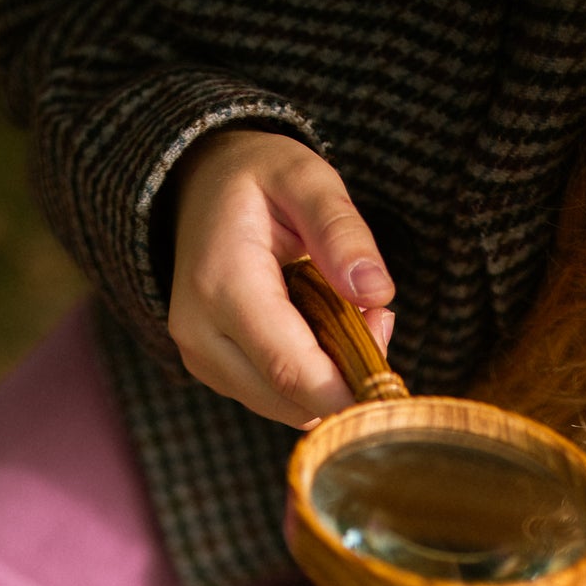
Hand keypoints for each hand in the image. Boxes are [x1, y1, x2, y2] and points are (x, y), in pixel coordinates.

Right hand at [170, 129, 394, 426]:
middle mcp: (201, 334)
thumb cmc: (256, 179)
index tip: (389, 380)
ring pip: (285, 408)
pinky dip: (308, 379)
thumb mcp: (305, 178)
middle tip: (375, 320)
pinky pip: (274, 398)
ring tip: (344, 313)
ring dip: (329, 379)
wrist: (196, 188)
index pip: (290, 369)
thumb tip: (376, 294)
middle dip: (346, 380)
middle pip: (290, 400)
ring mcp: (201, 358)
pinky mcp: (211, 371)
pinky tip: (318, 330)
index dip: (346, 391)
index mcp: (223, 284)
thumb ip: (342, 231)